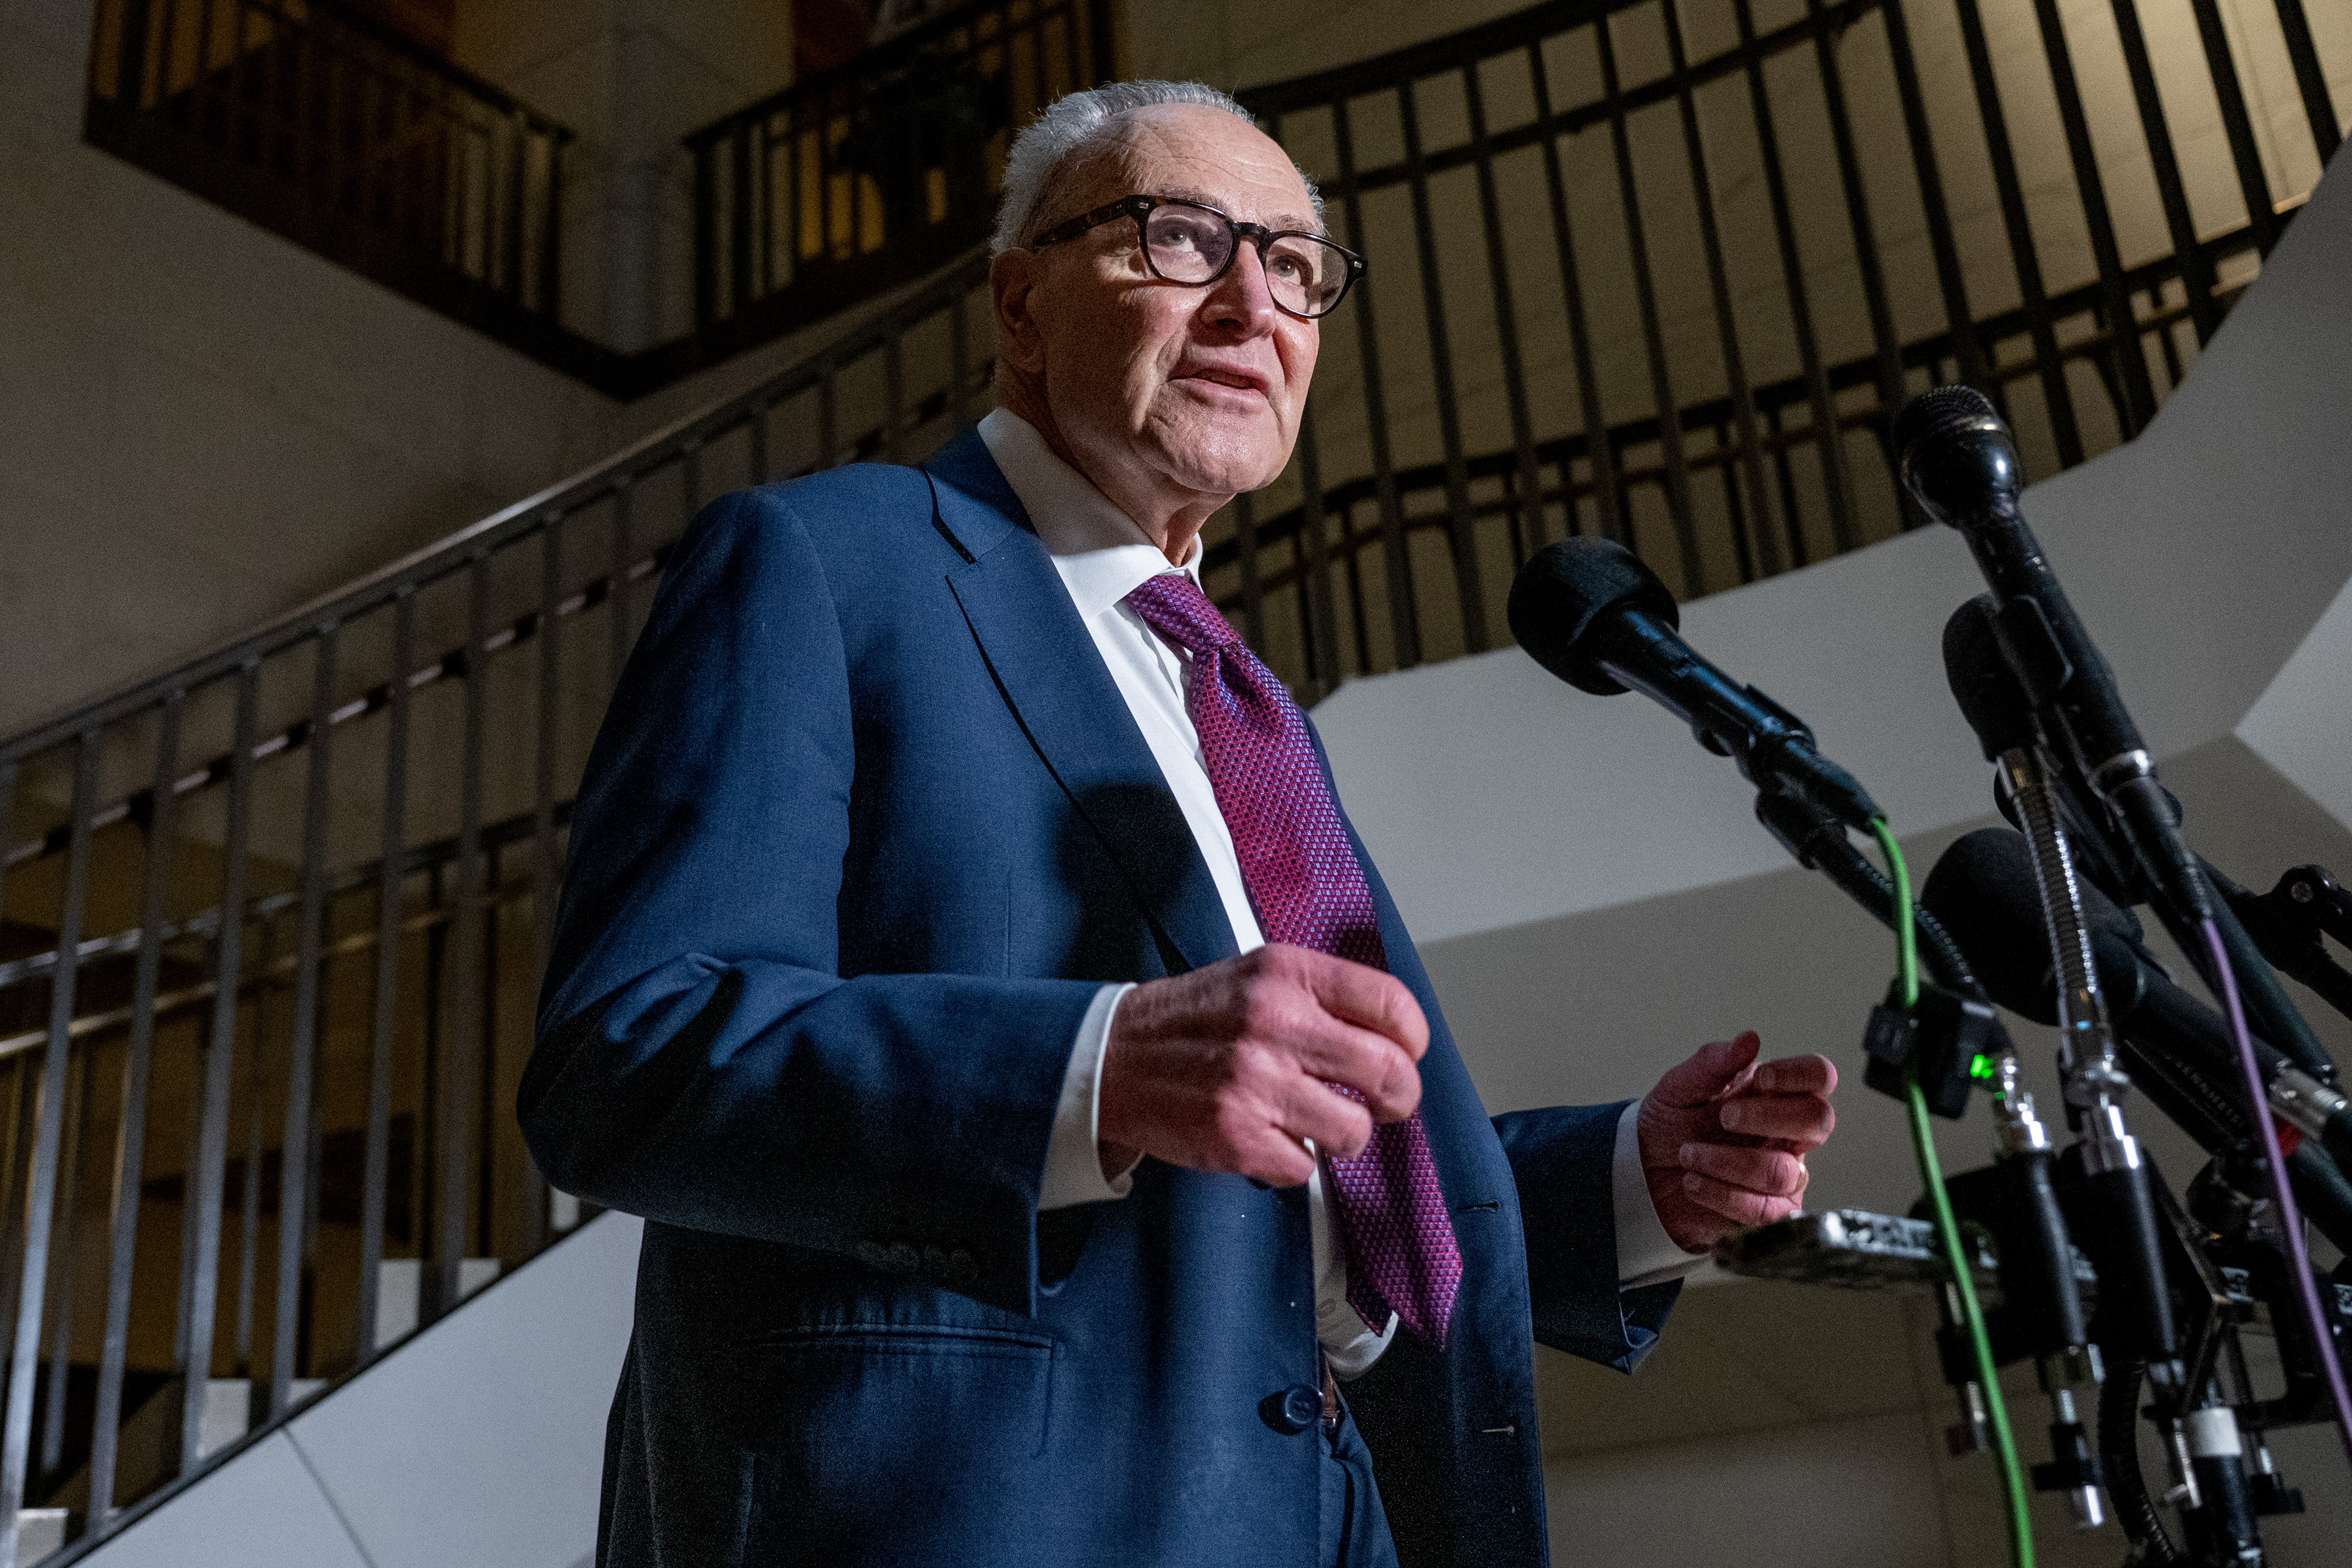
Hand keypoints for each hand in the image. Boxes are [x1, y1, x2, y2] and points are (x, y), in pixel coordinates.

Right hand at [1097, 944, 1427, 1186]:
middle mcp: (1275, 1024)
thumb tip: (1394, 1037)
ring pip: (1354, 1130)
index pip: (1391, 1005)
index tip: (1404, 1053)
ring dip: (1345, 1134)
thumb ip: (1323, 996)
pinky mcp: (1235, 1136)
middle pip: (1389, 1073)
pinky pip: (1304, 1167)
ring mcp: (1255, 1084)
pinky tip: (1268, 1135)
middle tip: (1385, 1103)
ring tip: (1317, 1122)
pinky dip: (1292, 1159)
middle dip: (1399, 1097)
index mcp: (1287, 975)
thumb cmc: (1195, 1020)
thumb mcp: (1258, 977)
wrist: (1112, 1056)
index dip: (1412, 1039)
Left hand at [1637, 1032, 1836, 1253]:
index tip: (1761, 1079)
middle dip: (1769, 1117)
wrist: (1644, 1171)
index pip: (1818, 1076)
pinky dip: (1723, 1194)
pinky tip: (1693, 1182)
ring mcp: (1783, 1174)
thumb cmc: (1672, 1124)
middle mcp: (1788, 1134)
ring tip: (1688, 1154)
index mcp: (1775, 1094)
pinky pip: (1766, 1211)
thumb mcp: (1682, 1086)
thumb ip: (1714, 1062)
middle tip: (1724, 1117)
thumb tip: (1748, 1039)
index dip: (1799, 1075)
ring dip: (1728, 1162)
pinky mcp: (1768, 1212)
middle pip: (1818, 1120)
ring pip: (1783, 1171)